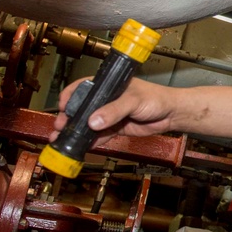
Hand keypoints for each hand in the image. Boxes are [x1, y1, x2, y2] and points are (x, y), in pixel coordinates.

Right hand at [50, 77, 177, 141]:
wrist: (171, 114)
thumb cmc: (156, 98)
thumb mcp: (133, 100)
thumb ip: (114, 110)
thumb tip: (94, 120)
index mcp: (109, 85)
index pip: (83, 88)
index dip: (70, 96)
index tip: (62, 106)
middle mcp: (106, 99)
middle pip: (82, 108)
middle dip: (69, 117)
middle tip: (61, 126)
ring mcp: (110, 114)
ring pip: (89, 124)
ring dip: (77, 132)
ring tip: (64, 140)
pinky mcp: (116, 128)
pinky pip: (100, 136)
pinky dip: (91, 141)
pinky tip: (82, 146)